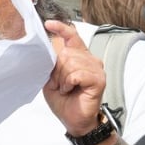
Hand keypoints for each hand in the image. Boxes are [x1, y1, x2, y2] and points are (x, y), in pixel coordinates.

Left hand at [42, 20, 104, 135]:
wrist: (73, 120)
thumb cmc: (64, 100)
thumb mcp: (51, 78)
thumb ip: (51, 63)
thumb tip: (45, 48)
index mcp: (79, 56)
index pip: (72, 36)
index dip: (61, 28)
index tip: (48, 24)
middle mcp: (90, 59)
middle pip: (66, 52)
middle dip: (56, 70)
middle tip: (59, 85)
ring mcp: (96, 68)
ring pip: (70, 62)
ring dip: (62, 79)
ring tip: (65, 89)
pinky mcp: (98, 79)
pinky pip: (77, 74)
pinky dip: (69, 83)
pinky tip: (71, 90)